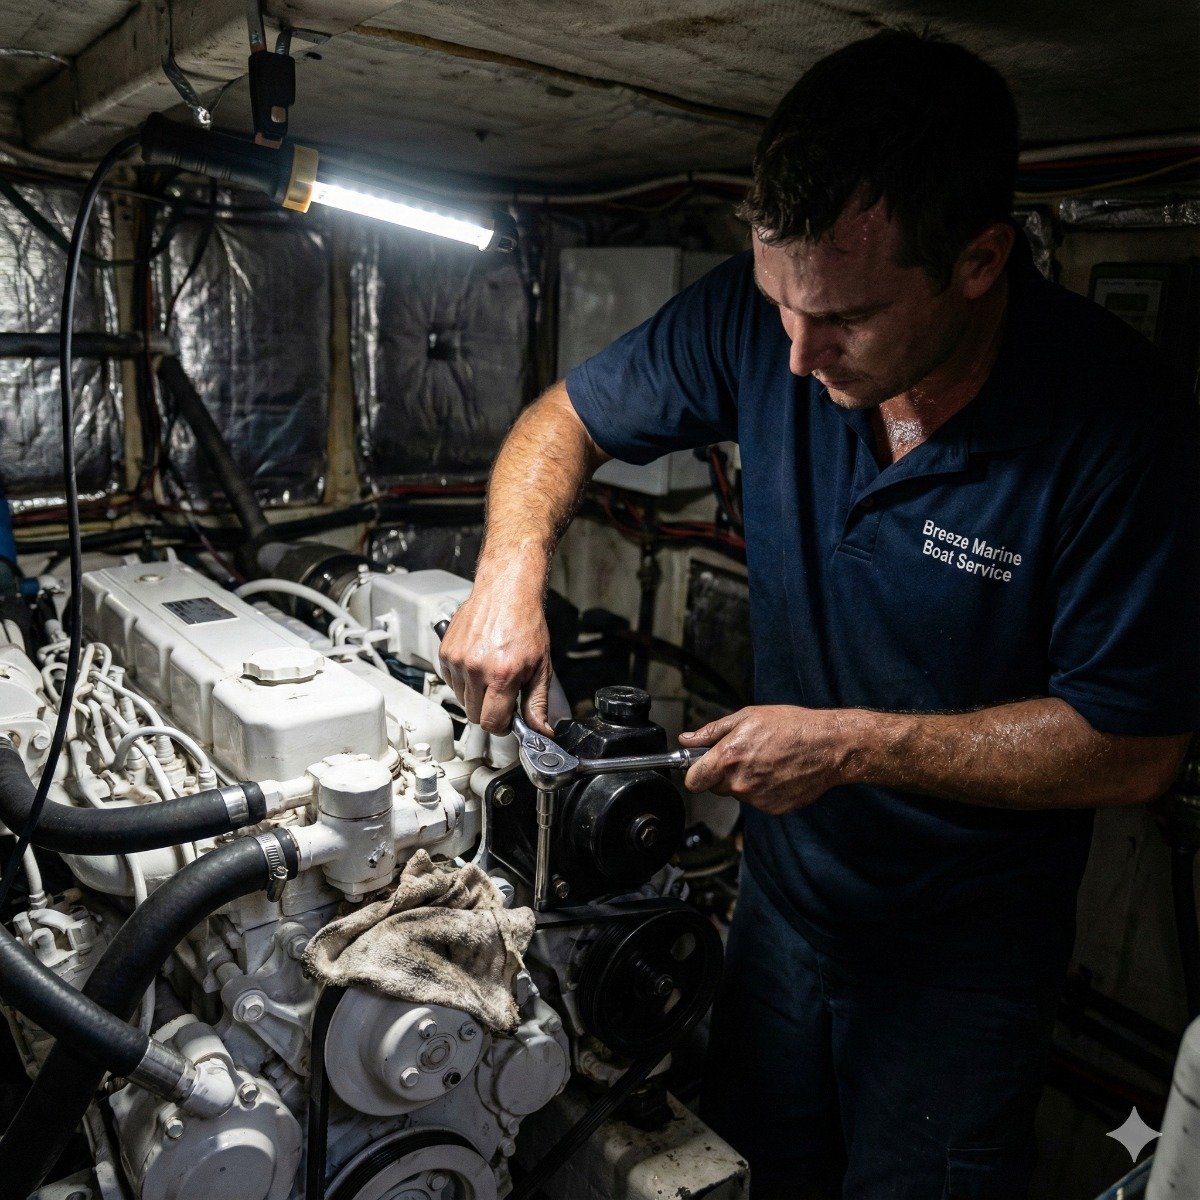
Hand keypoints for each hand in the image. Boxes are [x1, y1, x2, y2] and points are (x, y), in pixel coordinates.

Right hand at [437, 577, 553, 734]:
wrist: (506, 593)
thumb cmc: (525, 625)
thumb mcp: (541, 667)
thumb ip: (537, 703)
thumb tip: (540, 731)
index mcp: (502, 675)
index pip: (491, 722)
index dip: (501, 726)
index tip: (507, 721)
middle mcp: (477, 669)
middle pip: (474, 715)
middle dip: (489, 711)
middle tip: (502, 694)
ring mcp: (458, 660)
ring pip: (461, 700)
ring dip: (476, 696)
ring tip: (491, 674)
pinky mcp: (446, 652)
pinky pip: (451, 682)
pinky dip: (464, 681)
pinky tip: (478, 665)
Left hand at [680, 705, 859, 814]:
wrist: (828, 746)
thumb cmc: (791, 726)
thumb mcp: (747, 717)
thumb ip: (712, 732)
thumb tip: (687, 740)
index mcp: (729, 758)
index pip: (693, 781)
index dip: (695, 773)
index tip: (700, 768)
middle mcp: (740, 782)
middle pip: (715, 787)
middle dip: (723, 774)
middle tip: (744, 755)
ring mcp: (757, 798)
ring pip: (738, 793)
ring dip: (745, 781)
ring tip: (767, 760)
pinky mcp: (773, 808)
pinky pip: (757, 800)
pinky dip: (763, 790)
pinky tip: (778, 772)